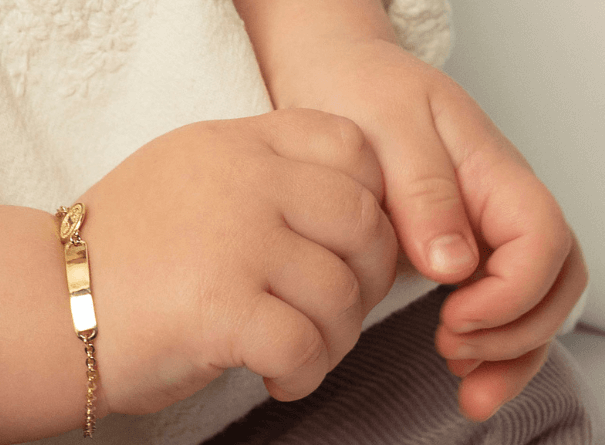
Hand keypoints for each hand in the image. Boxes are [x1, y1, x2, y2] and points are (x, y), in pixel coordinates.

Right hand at [0, 110, 398, 442]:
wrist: (40, 304)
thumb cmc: (120, 253)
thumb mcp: (187, 176)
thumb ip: (260, 175)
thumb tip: (352, 217)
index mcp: (235, 143)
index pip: (350, 146)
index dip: (370, 201)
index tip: (346, 247)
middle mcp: (241, 180)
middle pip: (363, 222)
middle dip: (367, 279)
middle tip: (334, 312)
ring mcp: (233, 241)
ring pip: (342, 294)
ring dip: (336, 339)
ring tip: (301, 354)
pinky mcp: (220, 308)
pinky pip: (307, 346)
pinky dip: (305, 374)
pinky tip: (277, 378)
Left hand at [267, 39, 587, 419]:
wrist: (341, 79)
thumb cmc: (365, 93)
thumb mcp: (389, 128)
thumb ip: (424, 193)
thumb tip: (453, 265)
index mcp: (492, 171)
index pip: (541, 240)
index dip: (512, 292)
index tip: (454, 315)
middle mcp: (496, 204)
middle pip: (552, 281)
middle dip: (518, 335)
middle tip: (454, 352)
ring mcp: (479, 228)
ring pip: (530, 301)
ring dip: (511, 353)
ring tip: (468, 386)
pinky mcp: (452, 247)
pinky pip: (491, 301)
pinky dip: (485, 341)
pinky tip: (457, 361)